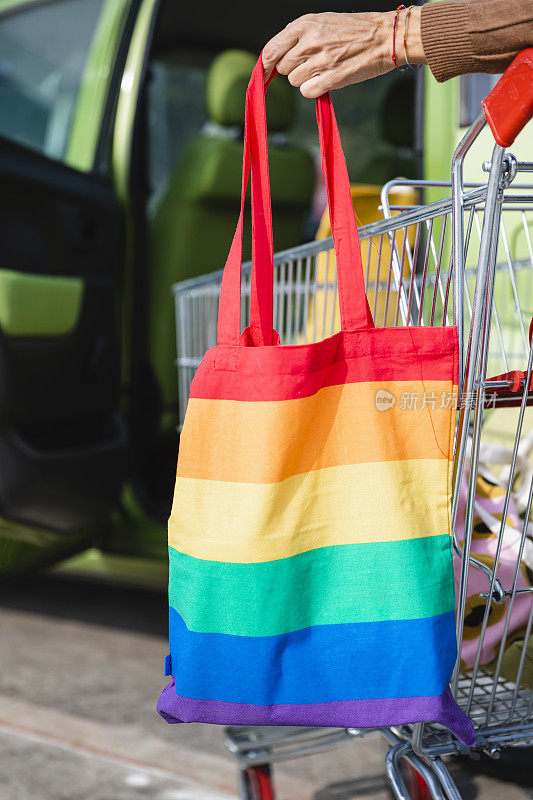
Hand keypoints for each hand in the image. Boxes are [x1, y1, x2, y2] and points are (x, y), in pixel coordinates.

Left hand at [262, 9, 425, 96]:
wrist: (383, 37)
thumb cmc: (352, 30)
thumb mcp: (321, 22)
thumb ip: (297, 37)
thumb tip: (275, 57)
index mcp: (304, 25)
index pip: (271, 50)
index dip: (266, 65)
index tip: (265, 73)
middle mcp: (309, 42)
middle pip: (283, 69)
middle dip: (294, 69)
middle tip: (312, 62)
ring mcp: (320, 61)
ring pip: (295, 82)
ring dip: (306, 79)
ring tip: (324, 67)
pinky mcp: (331, 79)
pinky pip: (308, 92)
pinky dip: (314, 89)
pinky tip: (327, 78)